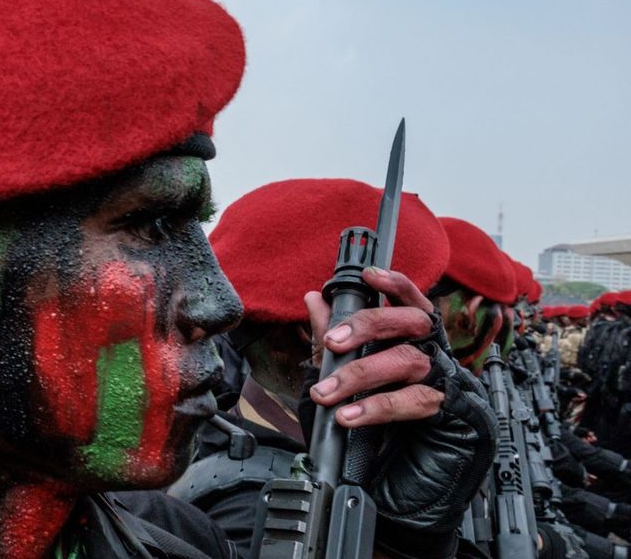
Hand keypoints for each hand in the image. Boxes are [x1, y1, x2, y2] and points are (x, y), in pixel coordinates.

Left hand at [303, 267, 497, 540]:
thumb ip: (333, 342)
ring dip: (363, 373)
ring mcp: (447, 387)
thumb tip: (316, 300)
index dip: (396, 285)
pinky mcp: (454, 418)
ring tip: (327, 393)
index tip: (369, 274)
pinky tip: (351, 417)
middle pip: (412, 324)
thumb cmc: (381, 436)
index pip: (412, 305)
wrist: (404, 495)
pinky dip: (379, 408)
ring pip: (410, 361)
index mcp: (414, 346)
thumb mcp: (345, 383)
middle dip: (371, 325)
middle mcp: (435, 360)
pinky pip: (417, 403)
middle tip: (334, 343)